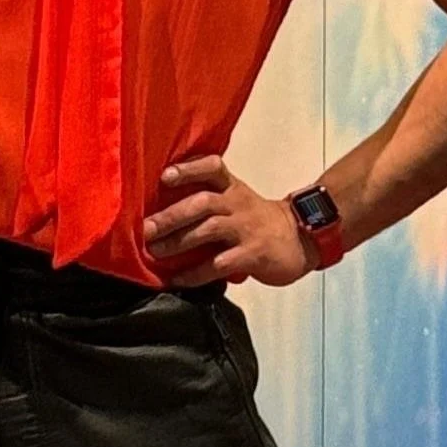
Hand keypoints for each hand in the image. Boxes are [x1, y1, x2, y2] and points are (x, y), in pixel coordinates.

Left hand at [143, 156, 311, 285]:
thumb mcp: (238, 200)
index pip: (212, 167)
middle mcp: (238, 204)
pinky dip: (195, 273)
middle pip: (203, 202)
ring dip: (178, 242)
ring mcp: (246, 229)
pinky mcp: (252, 255)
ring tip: (155, 252)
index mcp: (233, 188)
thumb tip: (162, 212)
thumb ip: (210, 200)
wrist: (301, 238)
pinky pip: (219, 263)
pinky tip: (178, 278)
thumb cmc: (258, 221)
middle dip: (172, 215)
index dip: (188, 169)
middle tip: (146, 229)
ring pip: (209, 230)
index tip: (165, 177)